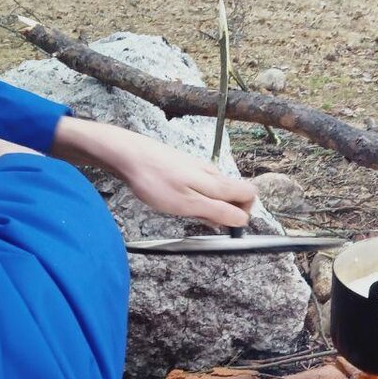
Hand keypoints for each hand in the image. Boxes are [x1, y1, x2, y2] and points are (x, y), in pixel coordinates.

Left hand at [52, 116, 257, 228]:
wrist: (127, 154)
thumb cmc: (154, 180)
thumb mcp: (188, 205)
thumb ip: (217, 212)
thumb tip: (242, 220)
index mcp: (217, 181)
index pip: (250, 194)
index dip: (244, 213)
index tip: (226, 224)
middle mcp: (213, 171)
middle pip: (234, 193)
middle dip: (225, 211)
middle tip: (200, 219)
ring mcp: (198, 166)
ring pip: (216, 189)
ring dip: (208, 204)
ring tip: (184, 209)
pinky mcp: (184, 165)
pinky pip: (201, 184)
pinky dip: (195, 196)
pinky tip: (176, 199)